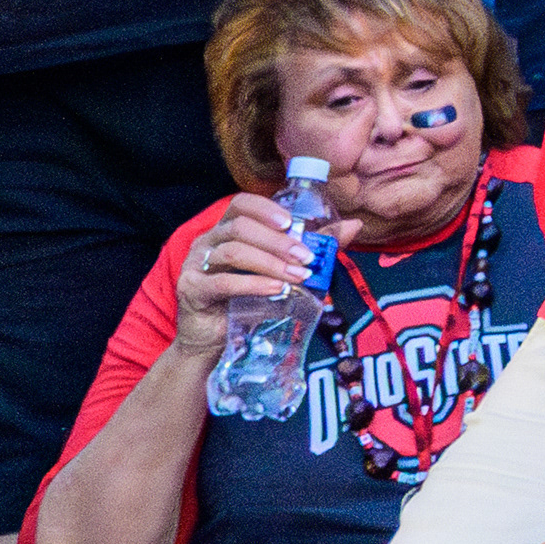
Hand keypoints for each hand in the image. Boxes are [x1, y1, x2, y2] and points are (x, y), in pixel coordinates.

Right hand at [169, 194, 317, 360]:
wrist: (214, 339)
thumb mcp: (280, 269)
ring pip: (233, 252)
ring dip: (271, 262)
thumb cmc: (247, 298)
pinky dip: (252, 284)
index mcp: (226, 229)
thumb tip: (353, 226)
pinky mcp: (191, 290)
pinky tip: (275, 289)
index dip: (265, 208)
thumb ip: (311, 246)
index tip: (291, 223)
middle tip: (306, 257)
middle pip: (240, 227)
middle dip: (278, 241)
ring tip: (297, 276)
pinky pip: (222, 282)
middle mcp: (207, 241)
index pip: (241, 204)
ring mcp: (195, 265)